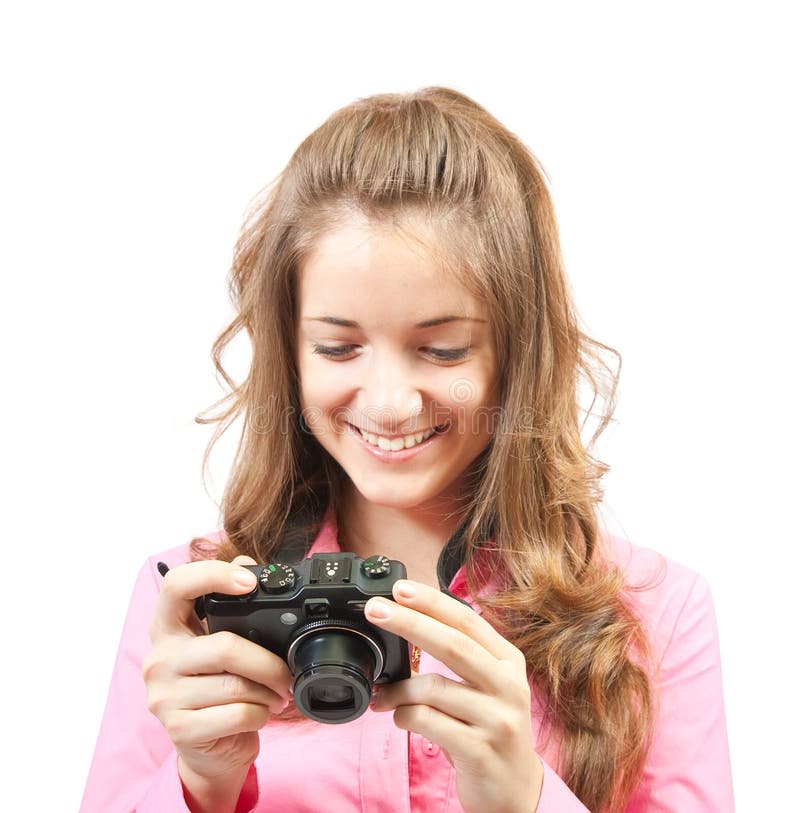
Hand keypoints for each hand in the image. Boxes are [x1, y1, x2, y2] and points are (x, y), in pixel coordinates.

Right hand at [143, 556, 292, 811]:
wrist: (210, 749)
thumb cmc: (220, 686)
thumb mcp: (221, 642)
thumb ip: (233, 604)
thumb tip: (249, 562)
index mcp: (167, 628)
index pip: (175, 585)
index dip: (213, 576)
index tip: (249, 582)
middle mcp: (159, 658)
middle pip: (225, 646)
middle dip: (268, 662)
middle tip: (286, 673)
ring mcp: (164, 696)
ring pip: (236, 685)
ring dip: (268, 692)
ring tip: (274, 694)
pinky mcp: (179, 729)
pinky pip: (237, 714)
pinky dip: (260, 714)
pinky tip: (259, 713)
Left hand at [365, 581, 542, 812]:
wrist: (516, 789)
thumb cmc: (492, 726)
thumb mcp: (490, 684)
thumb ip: (462, 654)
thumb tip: (411, 618)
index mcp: (508, 661)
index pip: (467, 621)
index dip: (432, 602)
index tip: (400, 589)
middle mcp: (508, 686)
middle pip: (453, 644)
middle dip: (409, 622)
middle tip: (375, 609)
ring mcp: (497, 719)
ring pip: (433, 688)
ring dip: (397, 689)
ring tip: (380, 696)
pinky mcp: (480, 751)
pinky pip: (428, 723)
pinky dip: (404, 716)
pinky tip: (399, 718)